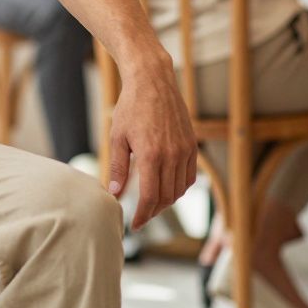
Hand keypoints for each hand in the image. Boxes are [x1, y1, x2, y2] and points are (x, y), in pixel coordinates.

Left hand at [108, 64, 197, 230]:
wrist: (153, 82)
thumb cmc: (130, 108)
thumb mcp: (117, 138)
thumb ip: (118, 168)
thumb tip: (115, 194)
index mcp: (151, 156)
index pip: (149, 197)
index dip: (143, 214)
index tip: (135, 224)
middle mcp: (172, 156)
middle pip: (166, 197)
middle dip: (153, 211)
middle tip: (141, 217)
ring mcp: (185, 151)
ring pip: (180, 189)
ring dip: (167, 201)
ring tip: (151, 204)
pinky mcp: (192, 145)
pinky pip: (189, 176)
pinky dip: (179, 187)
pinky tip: (166, 188)